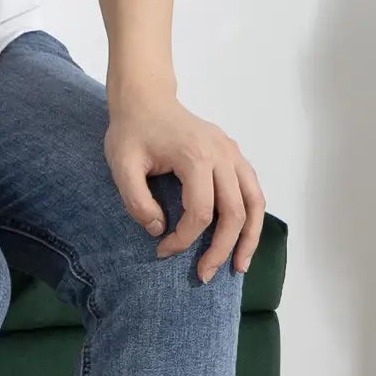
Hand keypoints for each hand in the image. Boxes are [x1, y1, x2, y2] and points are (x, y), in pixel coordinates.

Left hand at [104, 90, 264, 282]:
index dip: (183, 239)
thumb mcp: (121, 165)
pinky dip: (252, 217)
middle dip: (220, 249)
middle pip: (234, 212)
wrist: (146, 99)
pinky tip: (244, 238)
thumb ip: (136, 200)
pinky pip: (253, 191)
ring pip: (254, 203)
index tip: (162, 251)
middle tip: (205, 276)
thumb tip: (157, 230)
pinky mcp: (234, 155)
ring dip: (249, 238)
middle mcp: (223, 155)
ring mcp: (233, 153)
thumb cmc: (131, 131)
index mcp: (196, 157)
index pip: (200, 212)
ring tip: (239, 267)